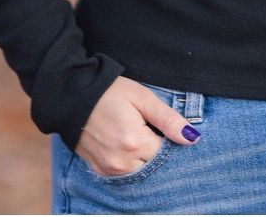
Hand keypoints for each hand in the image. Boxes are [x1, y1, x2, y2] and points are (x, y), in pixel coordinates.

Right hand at [75, 76, 200, 175]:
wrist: (73, 96)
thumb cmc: (110, 92)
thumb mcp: (143, 98)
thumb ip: (168, 119)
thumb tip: (192, 138)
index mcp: (135, 142)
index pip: (167, 154)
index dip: (170, 141)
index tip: (166, 129)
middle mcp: (122, 161)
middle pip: (154, 166)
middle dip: (158, 151)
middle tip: (152, 129)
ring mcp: (109, 169)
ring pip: (140, 172)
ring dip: (145, 158)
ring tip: (139, 134)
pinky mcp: (100, 170)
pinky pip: (124, 174)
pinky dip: (131, 163)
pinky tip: (128, 144)